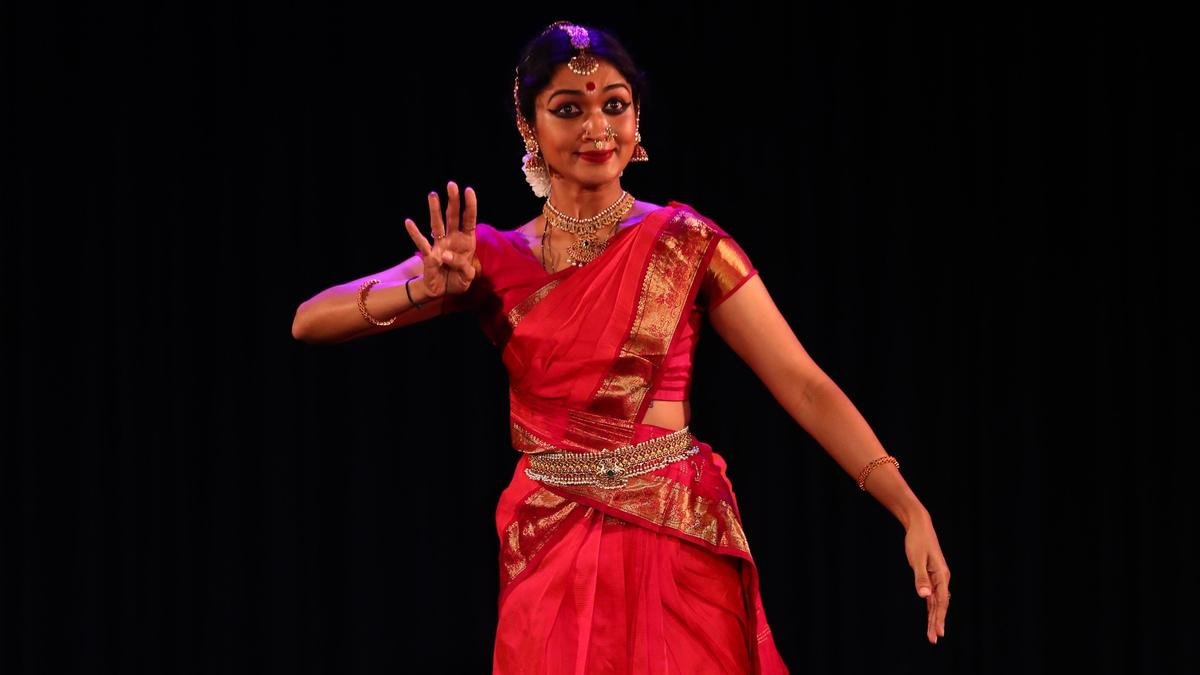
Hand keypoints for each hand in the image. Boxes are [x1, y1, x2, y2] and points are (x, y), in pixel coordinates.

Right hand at [404, 181, 478, 297]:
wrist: (442, 291)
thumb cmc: (457, 280)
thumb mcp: (467, 277)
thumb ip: (462, 267)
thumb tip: (444, 255)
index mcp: (466, 241)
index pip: (469, 220)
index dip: (470, 206)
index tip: (468, 190)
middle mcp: (452, 239)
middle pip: (453, 217)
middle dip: (453, 201)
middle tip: (451, 184)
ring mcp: (440, 245)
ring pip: (437, 225)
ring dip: (435, 210)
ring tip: (432, 195)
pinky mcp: (429, 255)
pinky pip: (421, 243)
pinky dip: (415, 233)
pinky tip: (409, 222)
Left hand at [905, 517, 950, 643]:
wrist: (919, 526)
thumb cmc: (917, 541)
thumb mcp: (916, 559)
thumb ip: (920, 578)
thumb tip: (924, 596)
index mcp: (941, 576)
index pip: (942, 601)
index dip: (939, 617)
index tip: (939, 632)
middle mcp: (942, 579)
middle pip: (941, 604)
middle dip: (937, 622)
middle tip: (934, 639)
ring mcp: (938, 578)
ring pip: (937, 602)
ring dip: (934, 617)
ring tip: (932, 634)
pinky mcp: (931, 576)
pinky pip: (933, 596)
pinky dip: (931, 607)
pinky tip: (930, 617)